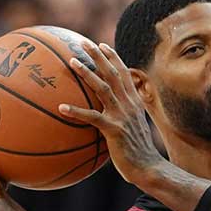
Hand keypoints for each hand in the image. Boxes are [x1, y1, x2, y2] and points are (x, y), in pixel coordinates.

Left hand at [58, 42, 166, 185]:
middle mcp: (130, 105)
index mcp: (134, 102)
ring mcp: (123, 116)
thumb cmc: (137, 152)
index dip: (113, 57)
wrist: (148, 168)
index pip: (124, 73)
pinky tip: (61, 108)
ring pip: (103, 88)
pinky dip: (76, 112)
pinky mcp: (114, 130)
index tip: (101, 45)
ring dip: (87, 73)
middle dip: (99, 56)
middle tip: (84, 43)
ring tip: (72, 62)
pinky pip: (92, 117)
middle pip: (113, 73)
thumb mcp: (133, 128)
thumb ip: (122, 116)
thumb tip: (105, 113)